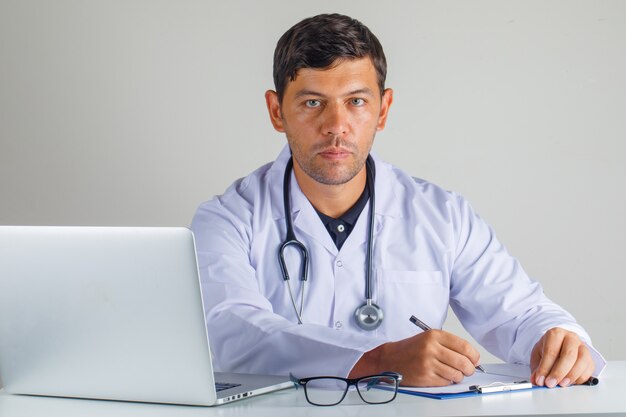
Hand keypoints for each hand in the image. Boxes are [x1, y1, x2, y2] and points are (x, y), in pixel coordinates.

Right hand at [350, 330, 480, 386]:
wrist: (390, 358)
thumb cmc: (410, 349)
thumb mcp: (428, 338)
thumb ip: (449, 345)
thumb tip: (471, 357)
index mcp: (434, 335)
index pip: (464, 346)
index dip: (474, 355)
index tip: (475, 360)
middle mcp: (431, 348)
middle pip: (463, 362)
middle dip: (469, 369)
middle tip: (468, 369)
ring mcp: (428, 363)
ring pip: (456, 374)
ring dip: (458, 376)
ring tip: (453, 373)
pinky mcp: (425, 377)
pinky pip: (446, 382)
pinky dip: (448, 381)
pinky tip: (442, 376)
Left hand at [530, 327, 594, 387]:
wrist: (559, 346)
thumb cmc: (547, 350)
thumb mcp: (538, 356)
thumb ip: (537, 368)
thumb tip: (537, 380)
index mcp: (555, 334)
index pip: (551, 351)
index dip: (545, 367)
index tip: (541, 380)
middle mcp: (571, 338)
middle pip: (569, 355)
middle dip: (559, 372)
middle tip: (551, 384)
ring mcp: (583, 347)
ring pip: (582, 361)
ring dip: (571, 376)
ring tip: (561, 384)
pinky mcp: (590, 359)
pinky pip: (588, 370)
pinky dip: (579, 379)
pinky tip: (570, 383)